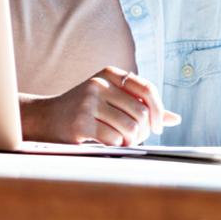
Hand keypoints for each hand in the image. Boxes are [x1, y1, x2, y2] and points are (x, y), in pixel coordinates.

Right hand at [21, 66, 180, 145]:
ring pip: (129, 128)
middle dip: (143, 131)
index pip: (147, 89)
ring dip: (131, 140)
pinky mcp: (81, 122)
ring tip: (122, 141)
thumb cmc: (84, 110)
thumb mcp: (111, 99)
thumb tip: (175, 118)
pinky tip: (107, 142)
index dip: (158, 110)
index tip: (157, 126)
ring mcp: (88, 102)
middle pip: (140, 112)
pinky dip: (116, 145)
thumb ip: (141, 106)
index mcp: (109, 73)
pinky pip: (114, 139)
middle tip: (136, 138)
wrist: (45, 118)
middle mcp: (99, 84)